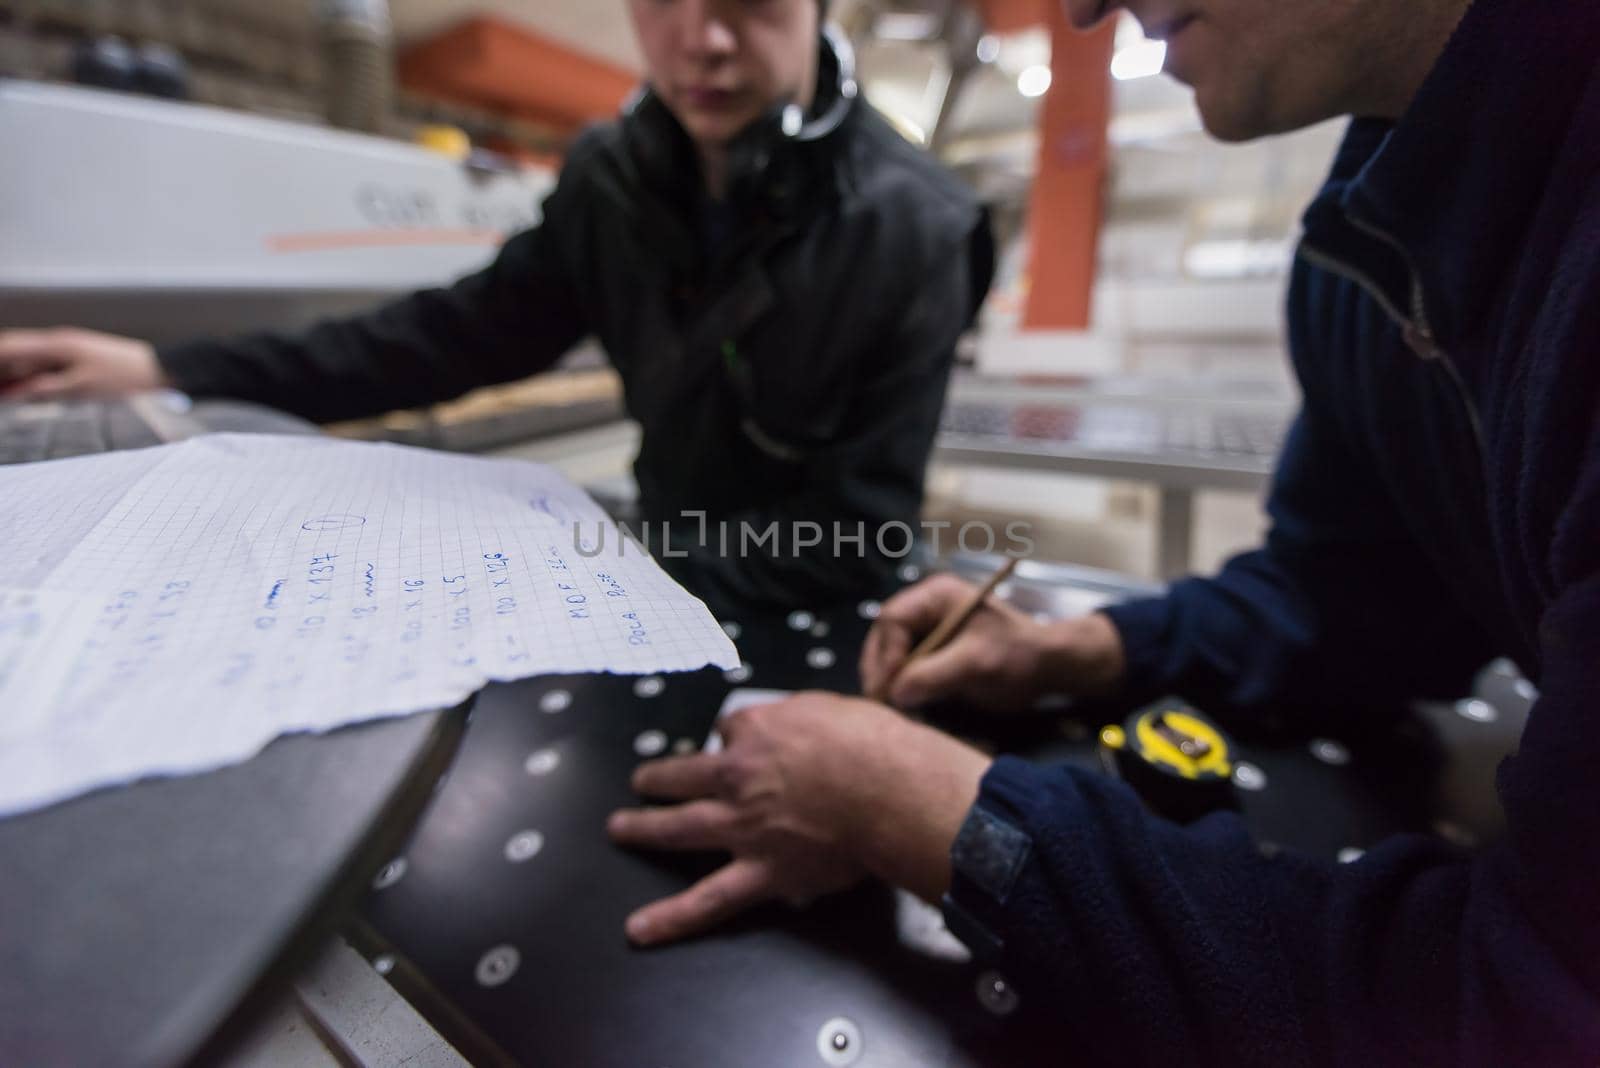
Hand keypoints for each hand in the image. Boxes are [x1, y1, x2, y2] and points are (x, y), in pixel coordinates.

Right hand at [0, 328, 167, 400]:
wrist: (158, 369)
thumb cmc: (125, 376)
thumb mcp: (81, 387)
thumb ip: (46, 388)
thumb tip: (16, 392)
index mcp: (57, 345)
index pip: (11, 347)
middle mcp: (59, 343)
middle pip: (16, 353)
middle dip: (1, 368)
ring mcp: (68, 350)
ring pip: (30, 361)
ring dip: (13, 374)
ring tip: (4, 392)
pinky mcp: (77, 360)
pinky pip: (46, 367)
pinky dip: (31, 377)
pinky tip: (22, 390)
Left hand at [607, 691, 991, 945]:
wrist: (888, 790)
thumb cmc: (873, 745)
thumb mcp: (834, 707)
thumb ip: (806, 717)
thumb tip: (804, 725)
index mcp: (757, 733)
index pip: (732, 730)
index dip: (735, 737)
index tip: (738, 741)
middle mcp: (738, 778)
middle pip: (685, 773)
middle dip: (659, 777)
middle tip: (641, 781)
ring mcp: (742, 828)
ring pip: (679, 827)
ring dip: (643, 828)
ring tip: (619, 829)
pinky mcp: (759, 871)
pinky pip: (709, 899)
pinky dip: (672, 917)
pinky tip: (639, 929)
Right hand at [859, 574, 1126, 712]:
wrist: (1048, 668)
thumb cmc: (1018, 656)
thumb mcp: (976, 663)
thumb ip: (934, 674)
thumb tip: (894, 693)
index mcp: (936, 595)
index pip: (893, 619)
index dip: (885, 654)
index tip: (888, 687)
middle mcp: (926, 608)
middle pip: (885, 637)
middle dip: (881, 669)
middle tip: (880, 703)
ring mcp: (927, 630)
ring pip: (890, 655)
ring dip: (888, 681)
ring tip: (890, 709)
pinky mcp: (932, 653)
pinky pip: (904, 668)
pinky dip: (900, 688)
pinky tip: (904, 707)